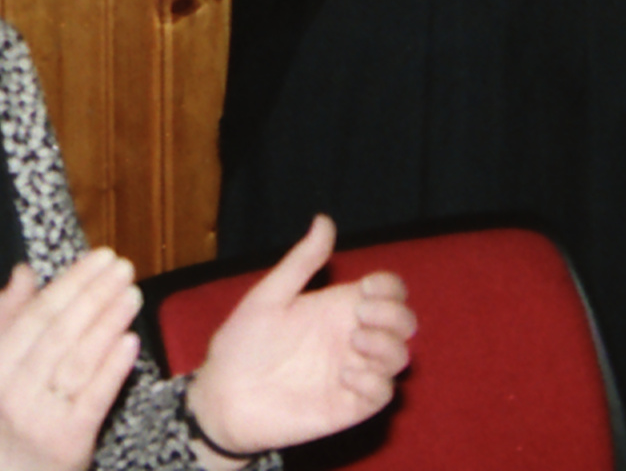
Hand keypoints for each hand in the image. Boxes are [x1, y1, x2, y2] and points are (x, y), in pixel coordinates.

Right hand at [0, 248, 143, 470]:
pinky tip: (131, 341)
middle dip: (95, 295)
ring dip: (109, 322)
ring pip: (79, 360)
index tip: (100, 258)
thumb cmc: (7, 414)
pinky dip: (113, 367)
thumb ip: (8, 316)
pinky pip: (95, 396)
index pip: (37, 314)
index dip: (71, 282)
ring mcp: (41, 416)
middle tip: (123, 268)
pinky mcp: (70, 439)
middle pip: (60, 332)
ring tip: (132, 294)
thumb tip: (24, 271)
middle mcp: (14, 389)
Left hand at [186, 215, 416, 458]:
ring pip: (399, 357)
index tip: (367, 289)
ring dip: (387, 346)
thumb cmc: (242, 343)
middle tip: (361, 315)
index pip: (387, 291)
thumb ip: (301, 262)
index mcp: (336, 307)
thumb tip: (324, 219)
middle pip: (403, 323)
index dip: (390, 287)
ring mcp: (353, 372)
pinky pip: (383, 394)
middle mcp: (350, 338)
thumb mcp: (269, 296)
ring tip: (355, 343)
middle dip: (396, 315)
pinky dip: (375, 383)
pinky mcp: (349, 405)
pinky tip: (346, 377)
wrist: (223, 396)